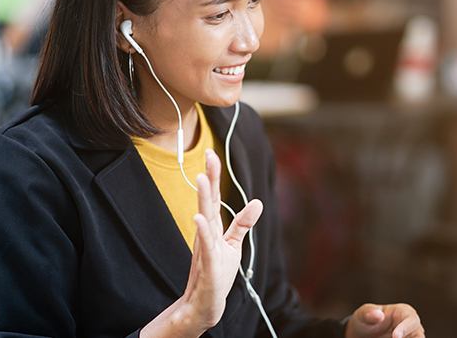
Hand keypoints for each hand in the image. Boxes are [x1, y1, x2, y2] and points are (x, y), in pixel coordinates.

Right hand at [182, 150, 262, 328]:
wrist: (206, 303)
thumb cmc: (217, 273)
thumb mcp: (233, 245)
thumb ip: (243, 224)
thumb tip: (258, 202)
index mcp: (212, 227)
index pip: (213, 198)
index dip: (213, 176)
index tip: (211, 154)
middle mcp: (206, 233)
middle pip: (207, 202)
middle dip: (208, 179)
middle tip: (207, 156)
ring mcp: (205, 247)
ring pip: (204, 219)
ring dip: (203, 199)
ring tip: (201, 179)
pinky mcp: (207, 264)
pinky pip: (206, 245)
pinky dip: (203, 232)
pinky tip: (198, 218)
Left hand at [345, 303, 424, 337]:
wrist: (365, 332)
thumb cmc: (366, 319)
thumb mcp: (363, 314)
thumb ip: (369, 313)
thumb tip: (379, 315)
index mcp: (403, 311)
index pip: (411, 318)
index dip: (405, 328)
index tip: (395, 336)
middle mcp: (411, 324)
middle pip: (419, 334)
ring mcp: (411, 336)